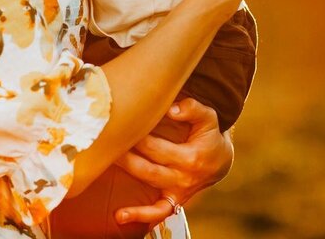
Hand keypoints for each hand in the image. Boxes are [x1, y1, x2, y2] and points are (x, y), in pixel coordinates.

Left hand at [113, 98, 233, 225]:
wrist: (221, 161)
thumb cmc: (209, 135)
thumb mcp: (208, 118)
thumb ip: (192, 109)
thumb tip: (170, 109)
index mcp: (190, 157)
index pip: (156, 147)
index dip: (136, 137)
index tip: (120, 125)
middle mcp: (182, 177)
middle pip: (147, 166)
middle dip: (125, 154)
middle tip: (105, 140)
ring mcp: (177, 191)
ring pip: (148, 182)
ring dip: (125, 172)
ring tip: (103, 162)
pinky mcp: (174, 201)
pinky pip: (158, 212)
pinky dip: (140, 216)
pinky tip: (119, 216)